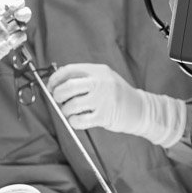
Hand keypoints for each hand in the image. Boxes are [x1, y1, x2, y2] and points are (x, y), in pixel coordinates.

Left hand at [0, 0, 30, 102]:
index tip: (5, 1)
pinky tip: (11, 40)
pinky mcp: (5, 46)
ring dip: (23, 16)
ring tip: (19, 18)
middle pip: (14, 5)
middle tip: (15, 8)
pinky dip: (20, 36)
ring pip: (19, 19)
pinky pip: (19, 37)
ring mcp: (0, 32)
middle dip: (18, 4)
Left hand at [48, 62, 185, 146]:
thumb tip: (57, 84)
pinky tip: (77, 120)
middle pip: (68, 87)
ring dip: (66, 111)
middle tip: (59, 100)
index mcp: (98, 71)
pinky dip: (73, 122)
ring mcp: (103, 99)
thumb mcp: (105, 78)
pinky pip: (79, 120)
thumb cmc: (117, 95)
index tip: (51, 87)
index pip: (69, 70)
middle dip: (58, 95)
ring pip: (71, 105)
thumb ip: (85, 78)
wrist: (141, 109)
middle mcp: (100, 83)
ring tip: (70, 112)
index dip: (55, 79)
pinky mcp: (104, 116)